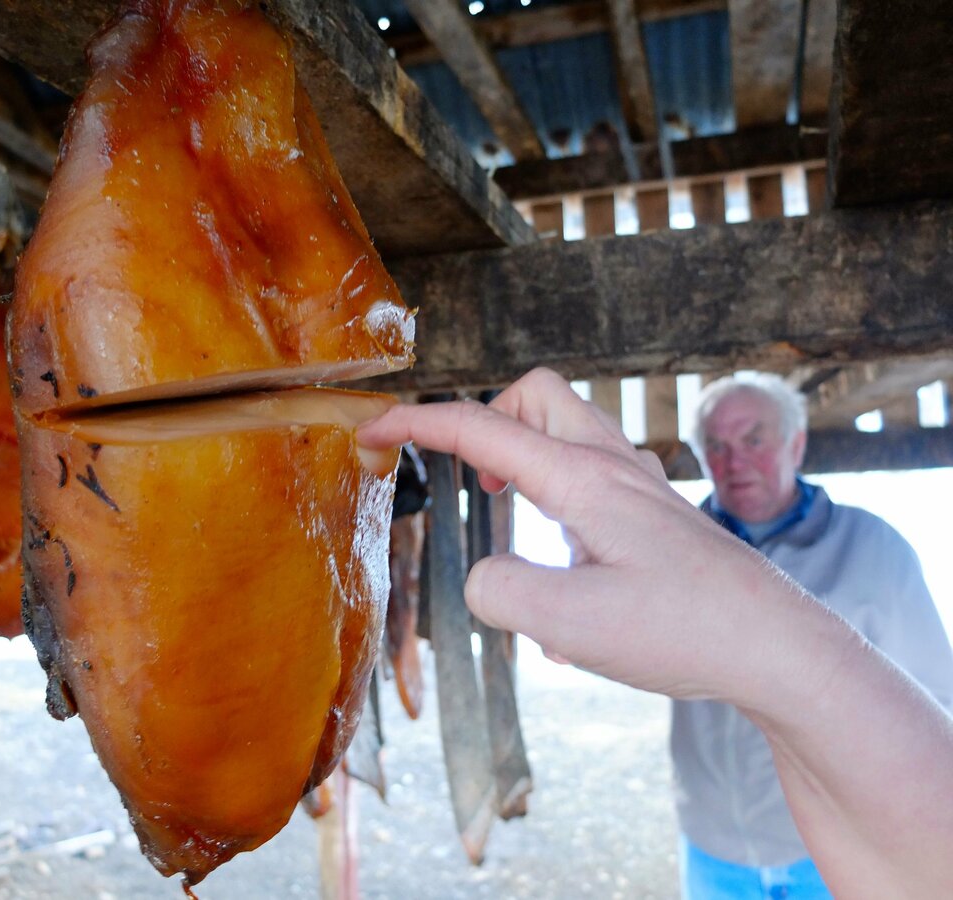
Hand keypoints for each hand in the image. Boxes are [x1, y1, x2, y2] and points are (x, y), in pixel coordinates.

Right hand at [357, 368, 824, 705]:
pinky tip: (563, 565)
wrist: (779, 648)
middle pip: (534, 398)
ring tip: (506, 511)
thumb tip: (484, 577)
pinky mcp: (655, 514)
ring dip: (521, 454)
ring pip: (565, 430)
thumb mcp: (571, 626)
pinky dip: (555, 491)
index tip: (370, 429)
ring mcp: (639, 487)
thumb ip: (500, 593)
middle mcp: (611, 468)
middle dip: (484, 420)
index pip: (481, 428)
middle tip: (467, 475)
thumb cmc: (686, 632)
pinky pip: (590, 473)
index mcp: (582, 480)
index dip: (415, 423)